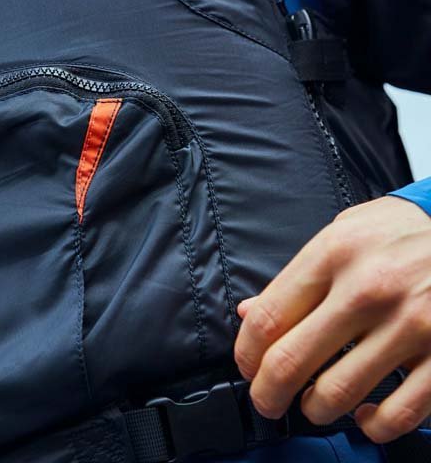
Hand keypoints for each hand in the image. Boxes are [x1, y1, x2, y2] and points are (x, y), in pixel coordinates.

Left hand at [233, 195, 430, 443]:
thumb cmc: (399, 231)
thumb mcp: (343, 233)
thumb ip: (297, 275)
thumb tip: (250, 312)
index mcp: (334, 253)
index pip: (269, 316)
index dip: (247, 352)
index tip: (247, 366)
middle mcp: (367, 289)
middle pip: (293, 359)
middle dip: (269, 391)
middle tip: (266, 400)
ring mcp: (410, 324)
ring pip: (339, 391)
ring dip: (316, 408)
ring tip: (312, 405)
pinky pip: (400, 411)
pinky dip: (374, 425)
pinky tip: (365, 415)